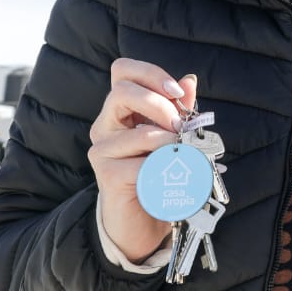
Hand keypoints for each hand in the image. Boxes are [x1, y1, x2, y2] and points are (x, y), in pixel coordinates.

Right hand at [88, 58, 196, 263]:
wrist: (142, 219)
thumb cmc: (158, 172)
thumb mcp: (172, 134)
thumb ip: (178, 107)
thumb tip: (189, 80)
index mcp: (119, 109)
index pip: (123, 71)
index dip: (151, 73)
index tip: (178, 92)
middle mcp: (104, 126)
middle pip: (121, 92)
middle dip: (159, 104)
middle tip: (179, 124)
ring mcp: (102, 150)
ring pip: (138, 133)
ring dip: (169, 142)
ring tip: (184, 152)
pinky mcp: (108, 175)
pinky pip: (142, 165)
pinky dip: (165, 168)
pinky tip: (173, 174)